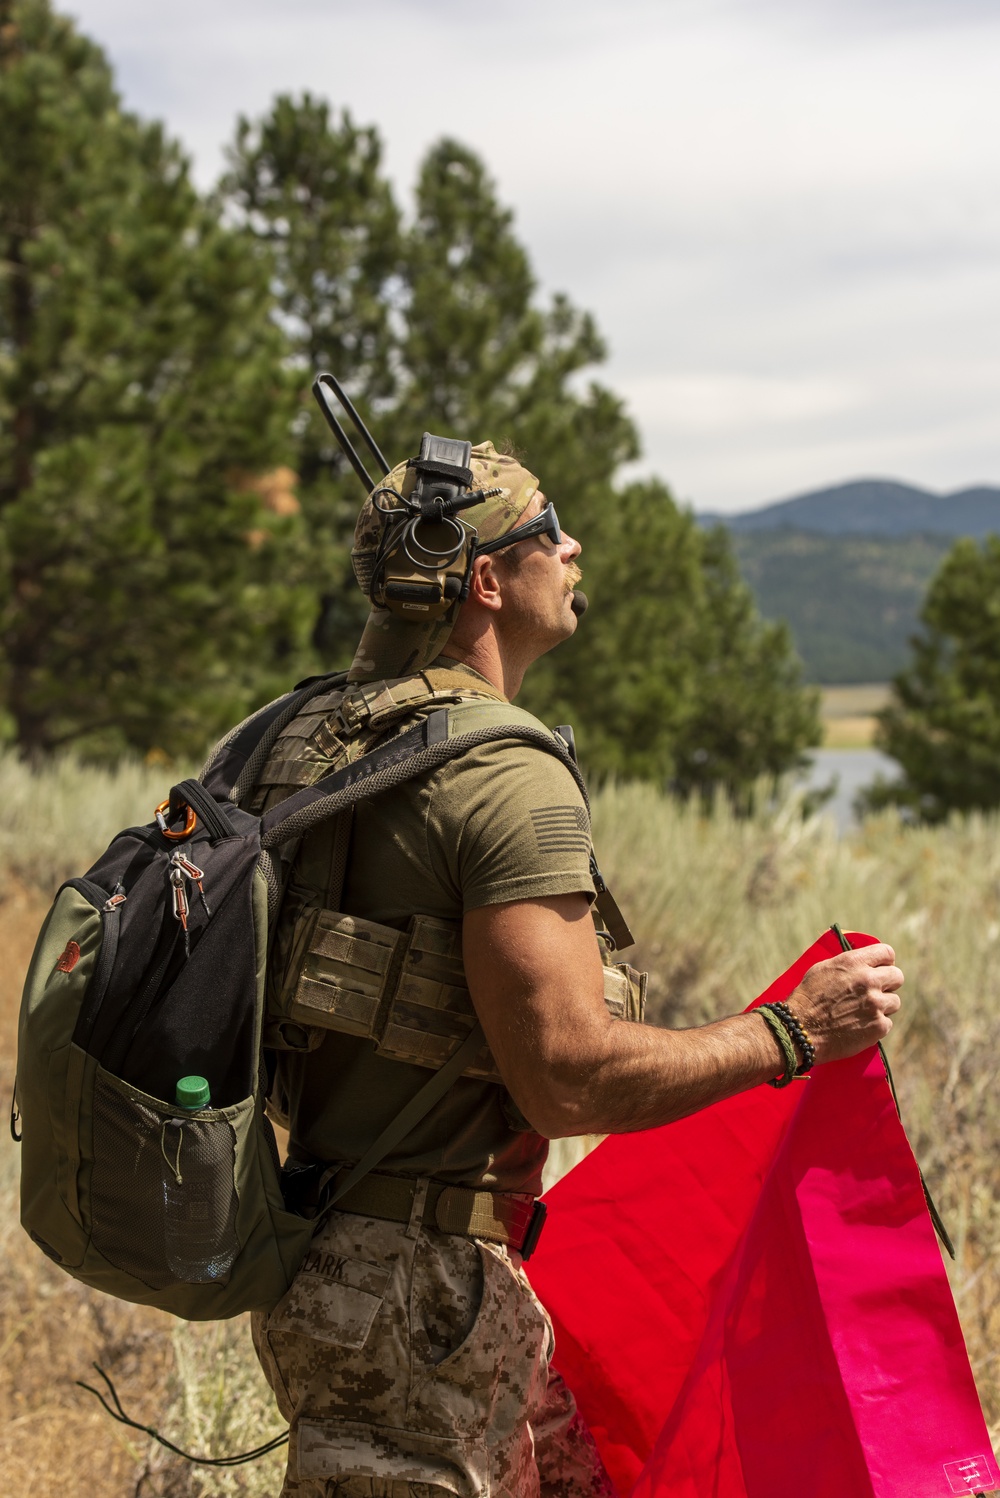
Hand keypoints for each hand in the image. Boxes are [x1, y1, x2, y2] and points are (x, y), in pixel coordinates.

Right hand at [786, 944, 902, 1063]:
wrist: (799, 1029)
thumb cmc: (807, 998)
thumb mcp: (822, 969)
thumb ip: (848, 964)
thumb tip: (863, 962)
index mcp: (854, 962)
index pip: (887, 952)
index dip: (885, 961)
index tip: (882, 968)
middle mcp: (868, 980)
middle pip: (897, 977)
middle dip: (888, 984)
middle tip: (876, 991)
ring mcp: (875, 1004)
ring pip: (894, 1001)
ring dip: (882, 1006)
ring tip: (864, 1012)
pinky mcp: (878, 1026)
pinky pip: (887, 1023)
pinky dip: (876, 1025)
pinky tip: (860, 1026)